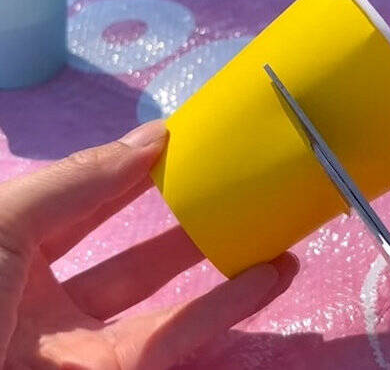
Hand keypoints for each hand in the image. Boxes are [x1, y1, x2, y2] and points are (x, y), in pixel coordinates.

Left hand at [0, 121, 298, 368]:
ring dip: (218, 260)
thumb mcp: (3, 222)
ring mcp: (80, 346)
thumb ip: (78, 182)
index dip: (130, 164)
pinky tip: (267, 275)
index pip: (84, 197)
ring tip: (270, 222)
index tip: (182, 137)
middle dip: (178, 210)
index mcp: (11, 248)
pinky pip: (175, 339)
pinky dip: (226, 307)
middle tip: (231, 177)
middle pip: (128, 246)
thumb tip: (151, 138)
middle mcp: (45, 297)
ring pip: (163, 297)